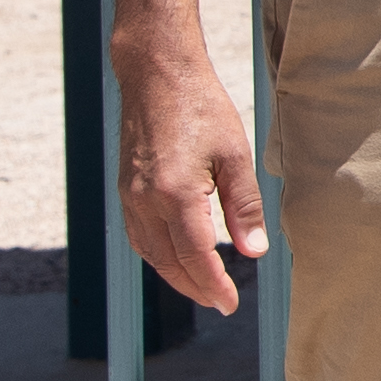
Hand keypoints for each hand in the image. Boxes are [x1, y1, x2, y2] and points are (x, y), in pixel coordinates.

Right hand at [113, 40, 267, 315]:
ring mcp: (130, 196)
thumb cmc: (202, 109)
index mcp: (175, 194)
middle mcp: (145, 201)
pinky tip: (176, 258)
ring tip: (203, 287)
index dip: (214, 285)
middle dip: (196, 287)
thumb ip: (244, 207)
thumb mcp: (235, 155)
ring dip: (176, 275)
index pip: (195, 256)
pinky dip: (158, 255)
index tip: (231, 304)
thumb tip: (254, 252)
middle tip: (221, 303)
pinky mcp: (126, 189)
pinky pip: (139, 236)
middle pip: (169, 262)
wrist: (156, 76)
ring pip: (151, 253)